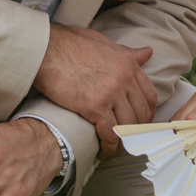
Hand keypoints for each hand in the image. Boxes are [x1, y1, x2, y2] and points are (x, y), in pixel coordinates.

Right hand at [33, 21, 156, 158]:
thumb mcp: (104, 43)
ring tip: (113, 149)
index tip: (140, 124)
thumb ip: (127, 52)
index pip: (149, 95)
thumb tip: (148, 53)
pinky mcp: (95, 105)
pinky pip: (110, 133)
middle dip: (136, 132)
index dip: (146, 114)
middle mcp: (125, 78)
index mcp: (128, 64)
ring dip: (122, 142)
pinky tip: (103, 152)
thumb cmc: (69, 44)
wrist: (45, 49)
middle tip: (126, 141)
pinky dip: (108, 147)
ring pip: (128, 127)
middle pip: (141, 114)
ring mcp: (112, 92)